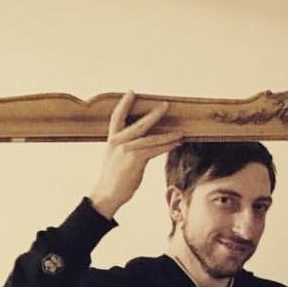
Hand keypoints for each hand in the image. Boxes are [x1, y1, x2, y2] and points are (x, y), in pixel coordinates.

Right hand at [88, 90, 182, 218]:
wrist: (107, 194)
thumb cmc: (113, 178)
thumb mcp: (115, 158)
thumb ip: (125, 148)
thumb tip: (141, 144)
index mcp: (112, 140)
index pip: (116, 117)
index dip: (124, 104)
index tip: (131, 92)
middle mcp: (118, 142)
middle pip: (139, 124)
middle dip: (154, 114)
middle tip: (165, 105)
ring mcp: (126, 150)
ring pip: (151, 138)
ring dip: (168, 135)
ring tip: (181, 131)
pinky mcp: (135, 160)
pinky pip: (155, 150)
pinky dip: (167, 147)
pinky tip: (176, 144)